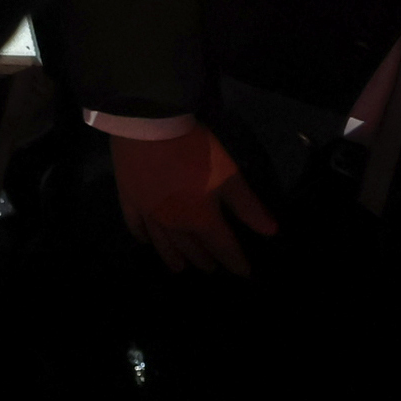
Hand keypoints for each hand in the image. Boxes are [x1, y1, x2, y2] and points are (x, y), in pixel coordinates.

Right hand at [110, 125, 277, 274]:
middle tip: (211, 269)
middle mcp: (175, 225)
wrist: (150, 128)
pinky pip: (135, 225)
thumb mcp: (229, 175)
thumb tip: (271, 232)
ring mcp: (149, 214)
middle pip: (192, 249)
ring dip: (174, 258)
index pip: (223, 248)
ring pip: (163, 244)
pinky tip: (144, 242)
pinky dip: (141, 236)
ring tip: (180, 269)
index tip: (244, 273)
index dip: (235, 262)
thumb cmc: (194, 151)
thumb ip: (248, 206)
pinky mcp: (129, 199)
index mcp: (202, 220)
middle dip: (205, 260)